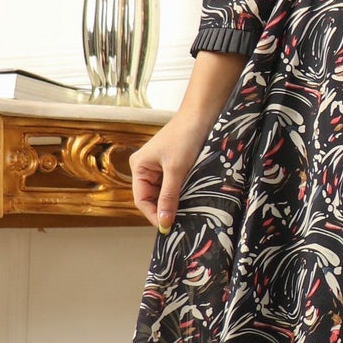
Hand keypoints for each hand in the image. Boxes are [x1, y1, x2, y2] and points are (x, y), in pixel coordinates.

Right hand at [129, 112, 212, 230]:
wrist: (203, 115)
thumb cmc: (185, 136)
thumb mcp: (176, 169)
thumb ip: (169, 197)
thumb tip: (163, 222)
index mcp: (139, 167)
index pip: (142, 199)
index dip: (153, 215)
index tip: (168, 228)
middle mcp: (146, 168)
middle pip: (152, 198)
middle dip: (164, 210)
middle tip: (180, 224)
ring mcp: (160, 168)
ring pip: (164, 194)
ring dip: (174, 203)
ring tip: (187, 214)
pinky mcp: (175, 167)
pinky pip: (175, 187)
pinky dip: (182, 195)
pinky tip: (191, 201)